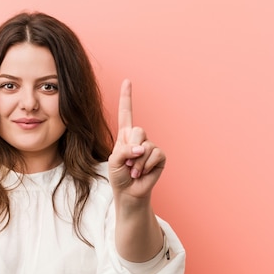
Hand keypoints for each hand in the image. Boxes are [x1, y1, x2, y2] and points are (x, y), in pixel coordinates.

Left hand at [108, 80, 165, 199]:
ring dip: (137, 162)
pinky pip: (155, 154)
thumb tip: (142, 148)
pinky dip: (146, 165)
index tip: (127, 81)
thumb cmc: (119, 176)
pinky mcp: (160, 157)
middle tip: (128, 163)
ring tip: (134, 171)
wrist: (128, 193)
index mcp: (125, 136)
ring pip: (146, 145)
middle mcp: (138, 139)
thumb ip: (124, 150)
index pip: (126, 113)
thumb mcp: (114, 161)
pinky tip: (142, 173)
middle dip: (131, 148)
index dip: (127, 97)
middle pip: (138, 130)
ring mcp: (150, 147)